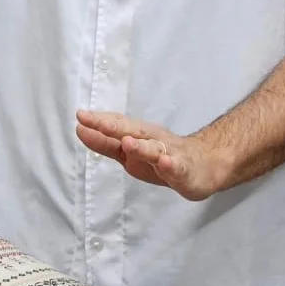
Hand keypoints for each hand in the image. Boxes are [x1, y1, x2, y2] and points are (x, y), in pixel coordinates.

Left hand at [74, 110, 227, 201]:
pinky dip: (170, 165)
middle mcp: (152, 140)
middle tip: (93, 120)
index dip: (99, 121)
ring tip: (126, 142)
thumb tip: (80, 129)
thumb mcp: (129, 152)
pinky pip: (177, 167)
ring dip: (140, 146)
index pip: (117, 125)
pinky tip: (164, 163)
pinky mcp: (184, 170)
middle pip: (132, 131)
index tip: (80, 115)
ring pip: (153, 149)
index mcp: (138, 135)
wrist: (204, 165)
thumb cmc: (161, 157)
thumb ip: (105, 143)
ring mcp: (169, 154)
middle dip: (112, 126)